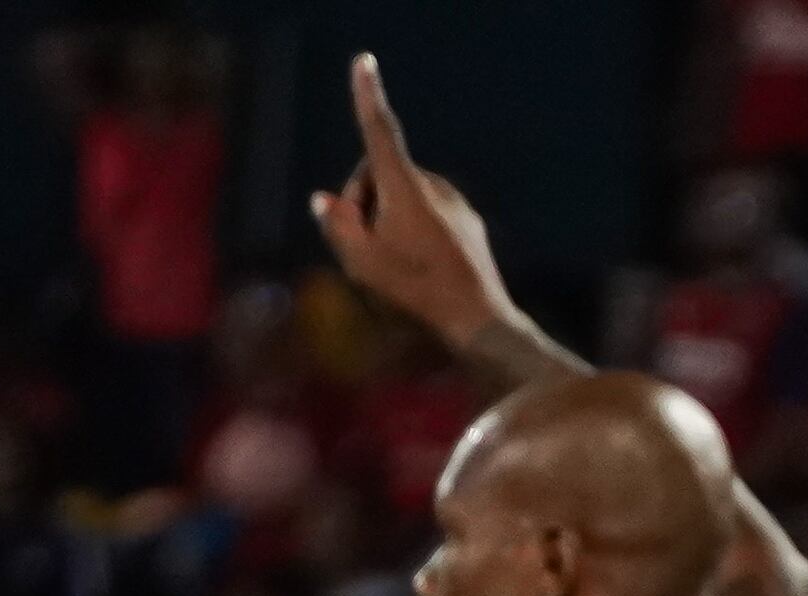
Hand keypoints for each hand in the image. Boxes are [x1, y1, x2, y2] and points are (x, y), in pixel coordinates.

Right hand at [304, 57, 526, 357]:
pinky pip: (427, 213)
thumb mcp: (361, 260)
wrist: (480, 320)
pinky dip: (412, 228)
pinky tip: (420, 266)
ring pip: (403, 196)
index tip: (365, 62)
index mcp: (405, 186)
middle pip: (379, 175)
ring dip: (387, 217)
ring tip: (396, 261)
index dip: (368, 95)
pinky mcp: (468, 222)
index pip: (379, 131)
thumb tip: (326, 201)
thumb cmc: (416, 290)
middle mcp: (434, 186)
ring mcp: (455, 203)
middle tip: (366, 244)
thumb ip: (337, 223)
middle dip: (363, 199)